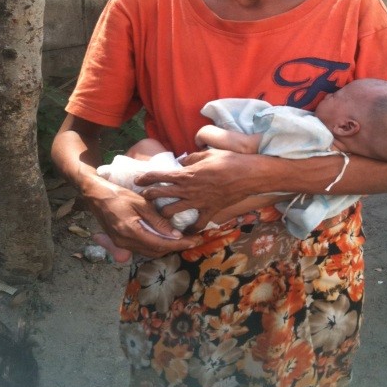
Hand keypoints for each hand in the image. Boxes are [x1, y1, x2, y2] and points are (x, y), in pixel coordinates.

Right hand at [84, 176, 199, 257]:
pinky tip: (165, 238)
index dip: (180, 244)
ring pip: (149, 252)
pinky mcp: (120, 243)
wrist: (96, 196)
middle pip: (156, 251)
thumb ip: (158, 221)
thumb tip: (175, 234)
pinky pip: (142, 248)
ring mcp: (121, 244)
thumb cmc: (119, 195)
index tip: (195, 241)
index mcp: (131, 232)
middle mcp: (125, 243)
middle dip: (175, 247)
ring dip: (166, 247)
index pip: (161, 244)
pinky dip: (155, 245)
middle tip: (192, 239)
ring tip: (182, 240)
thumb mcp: (141, 203)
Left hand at [135, 148, 257, 225]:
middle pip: (161, 195)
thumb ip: (192, 158)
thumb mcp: (207, 154)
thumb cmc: (228, 161)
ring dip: (164, 213)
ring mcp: (198, 202)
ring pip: (172, 212)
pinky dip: (190, 229)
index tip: (138, 180)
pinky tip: (186, 232)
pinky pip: (196, 224)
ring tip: (160, 213)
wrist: (247, 175)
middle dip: (150, 195)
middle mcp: (188, 190)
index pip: (160, 176)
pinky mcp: (209, 211)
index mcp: (187, 174)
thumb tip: (184, 160)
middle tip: (144, 196)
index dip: (146, 177)